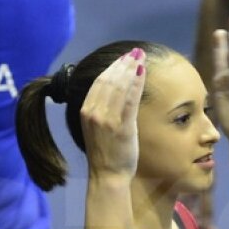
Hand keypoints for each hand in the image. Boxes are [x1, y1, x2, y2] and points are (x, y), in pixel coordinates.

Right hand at [80, 48, 145, 179]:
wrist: (107, 176)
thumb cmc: (105, 154)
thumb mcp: (95, 128)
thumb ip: (101, 111)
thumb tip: (112, 94)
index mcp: (85, 111)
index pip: (99, 82)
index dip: (112, 67)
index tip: (123, 58)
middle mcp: (93, 112)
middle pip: (109, 80)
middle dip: (123, 63)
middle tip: (135, 52)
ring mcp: (107, 119)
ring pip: (120, 86)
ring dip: (131, 68)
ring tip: (140, 57)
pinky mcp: (122, 126)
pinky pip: (131, 99)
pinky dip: (137, 83)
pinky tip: (143, 72)